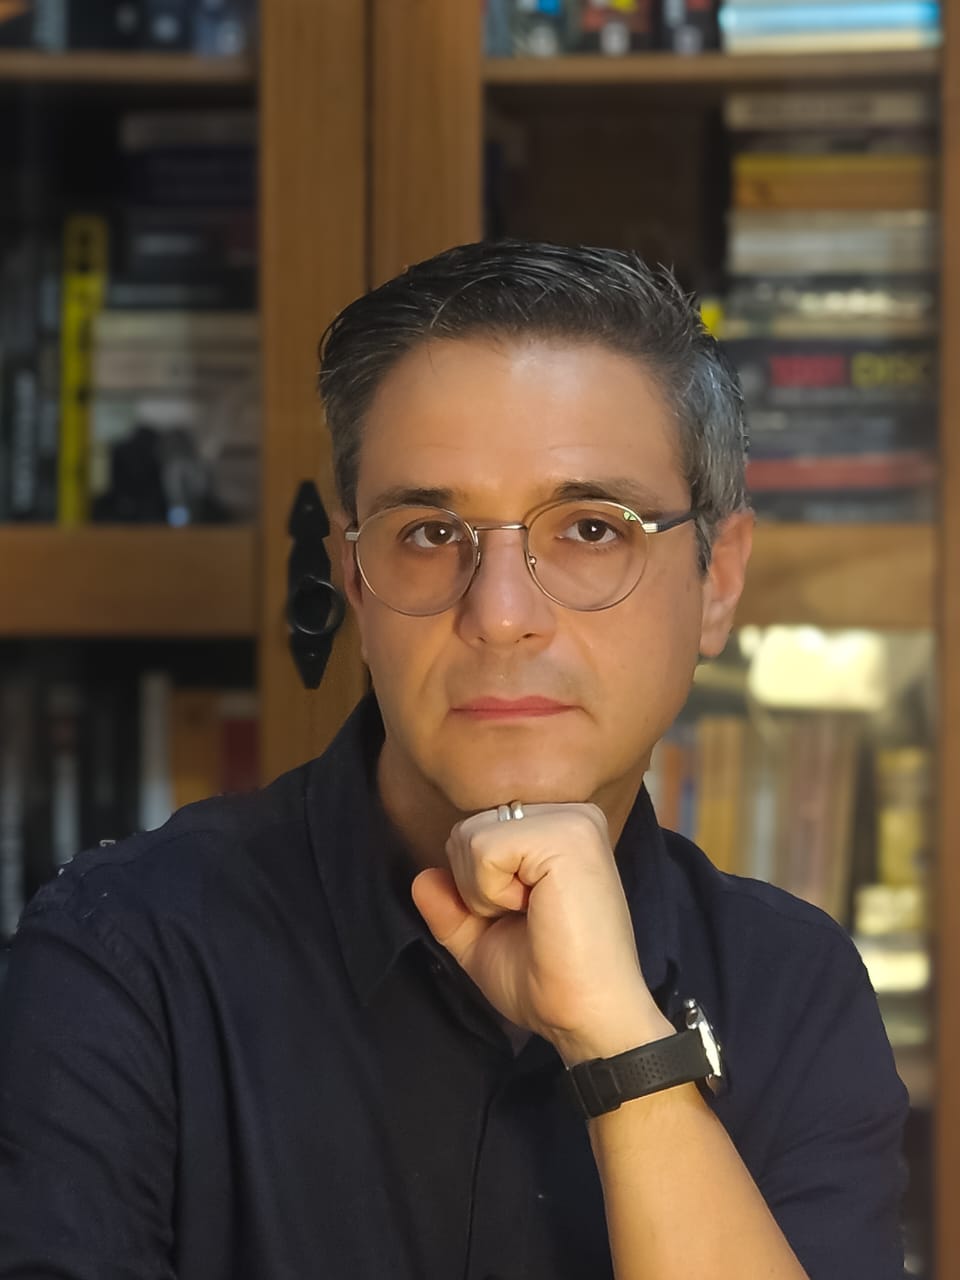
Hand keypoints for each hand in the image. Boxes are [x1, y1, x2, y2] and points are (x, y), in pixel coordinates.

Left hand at [411, 803, 672, 1064]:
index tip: (525, 918)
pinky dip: (491, 891)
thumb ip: (450, 905)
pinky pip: (483, 848)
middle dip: (475, 886)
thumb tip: (421, 877)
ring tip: (533, 914)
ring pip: (471, 836)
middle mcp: (570, 813)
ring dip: (483, 892)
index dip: (477, 886)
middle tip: (528, 918)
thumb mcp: (482, 939)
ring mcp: (571, 820)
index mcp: (558, 830)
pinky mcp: (566, 836)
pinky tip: (534, 909)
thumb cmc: (545, 981)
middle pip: (468, 829)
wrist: (586, 1018)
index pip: (477, 833)